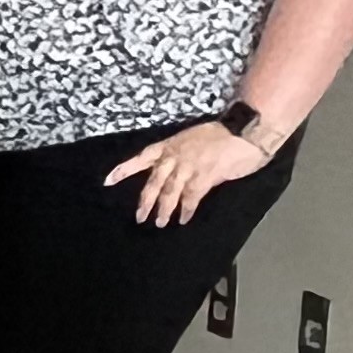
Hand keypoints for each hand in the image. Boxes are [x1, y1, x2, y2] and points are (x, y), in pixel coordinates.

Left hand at [102, 122, 271, 226]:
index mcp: (170, 145)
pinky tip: (182, 219)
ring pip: (169, 192)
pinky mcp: (203, 177)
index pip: (141, 158)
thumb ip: (184, 157)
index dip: (123, 170)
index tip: (107, 181)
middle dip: (145, 201)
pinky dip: (185, 210)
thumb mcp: (194, 140)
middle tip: (139, 217)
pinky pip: (190, 197)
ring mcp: (187, 167)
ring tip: (159, 223)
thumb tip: (183, 176)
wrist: (245, 129)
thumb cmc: (225, 133)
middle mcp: (174, 156)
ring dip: (163, 210)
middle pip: (153, 182)